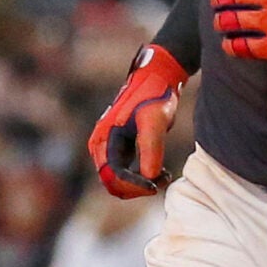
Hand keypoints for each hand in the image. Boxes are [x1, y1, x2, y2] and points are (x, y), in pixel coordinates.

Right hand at [89, 44, 188, 196]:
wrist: (157, 78)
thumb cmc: (155, 96)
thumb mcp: (155, 121)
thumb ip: (151, 148)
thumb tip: (149, 177)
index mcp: (103, 139)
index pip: (112, 176)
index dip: (133, 185)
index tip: (155, 184)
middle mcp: (101, 146)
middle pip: (111, 184)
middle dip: (136, 188)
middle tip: (162, 180)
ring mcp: (109, 148)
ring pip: (118, 182)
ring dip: (140, 186)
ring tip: (165, 175)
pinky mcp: (120, 149)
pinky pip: (125, 174)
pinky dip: (141, 179)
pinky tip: (161, 172)